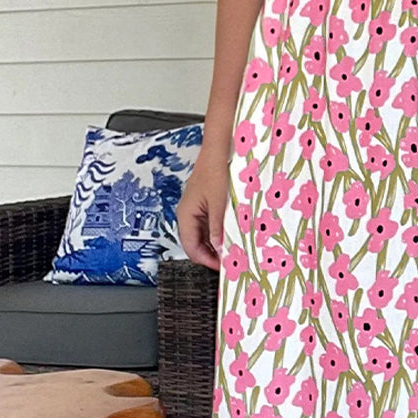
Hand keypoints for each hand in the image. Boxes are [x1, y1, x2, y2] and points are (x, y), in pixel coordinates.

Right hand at [177, 147, 229, 270]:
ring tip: (232, 251)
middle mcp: (188, 214)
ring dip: (216, 245)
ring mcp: (196, 210)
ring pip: (203, 236)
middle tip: (229, 262)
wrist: (219, 150)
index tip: (222, 267)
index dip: (206, 260)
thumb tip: (218, 249)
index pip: (191, 247)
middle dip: (210, 254)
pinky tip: (232, 236)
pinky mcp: (205, 205)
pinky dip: (219, 233)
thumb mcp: (219, 203)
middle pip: (196, 243)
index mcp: (185, 215)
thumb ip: (218, 227)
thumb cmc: (216, 171)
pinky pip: (209, 225)